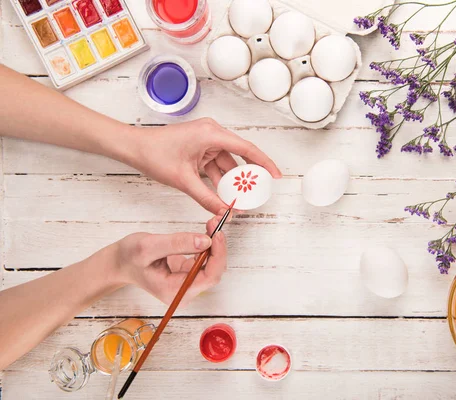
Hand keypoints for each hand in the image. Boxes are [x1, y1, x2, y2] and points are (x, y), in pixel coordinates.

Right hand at [113, 215, 227, 305]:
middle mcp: (184, 292)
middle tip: (215, 223)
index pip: (208, 276)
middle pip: (213, 272)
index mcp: (174, 291)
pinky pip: (205, 262)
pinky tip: (207, 232)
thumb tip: (206, 241)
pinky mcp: (188, 275)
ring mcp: (187, 284)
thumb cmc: (129, 256)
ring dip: (215, 245)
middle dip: (218, 247)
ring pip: (212, 266)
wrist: (120, 263)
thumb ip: (177, 244)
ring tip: (212, 224)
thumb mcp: (149, 246)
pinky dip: (209, 246)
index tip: (217, 233)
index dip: (217, 254)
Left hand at [129, 118, 281, 213]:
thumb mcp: (183, 180)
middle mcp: (212, 133)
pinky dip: (219, 179)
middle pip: (239, 156)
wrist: (133, 147)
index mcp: (211, 134)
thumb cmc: (154, 153)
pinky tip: (223, 195)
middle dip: (246, 177)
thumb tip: (223, 210)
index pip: (246, 149)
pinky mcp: (199, 148)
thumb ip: (206, 197)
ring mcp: (206, 141)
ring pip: (227, 163)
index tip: (275, 175)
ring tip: (238, 200)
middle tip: (256, 193)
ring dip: (231, 181)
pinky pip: (216, 165)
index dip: (264, 163)